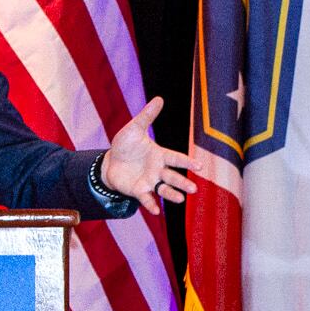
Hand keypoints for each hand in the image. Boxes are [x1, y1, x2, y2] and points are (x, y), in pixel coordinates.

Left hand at [96, 97, 194, 213]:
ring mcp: (149, 182)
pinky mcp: (139, 191)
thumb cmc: (125, 145)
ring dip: (172, 195)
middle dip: (183, 183)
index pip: (176, 159)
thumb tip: (159, 99)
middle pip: (173, 177)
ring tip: (180, 199)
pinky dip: (151, 205)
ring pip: (164, 189)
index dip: (188, 162)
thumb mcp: (134, 128)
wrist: (110, 161)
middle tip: (194, 189)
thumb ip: (147, 116)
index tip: (199, 166)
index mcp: (160, 155)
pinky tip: (155, 211)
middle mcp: (158, 170)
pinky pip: (147, 199)